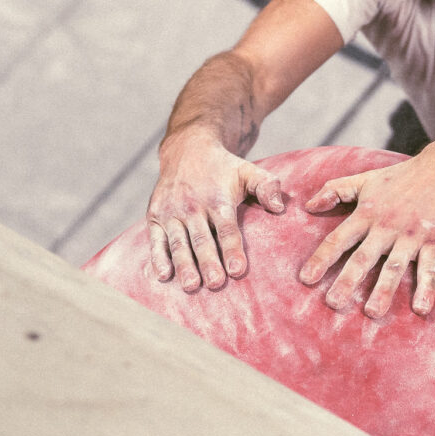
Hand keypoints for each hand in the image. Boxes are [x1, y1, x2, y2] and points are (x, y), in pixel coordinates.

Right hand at [147, 133, 284, 292]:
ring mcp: (171, 211)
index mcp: (218, 198)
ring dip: (184, 265)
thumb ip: (267, 186)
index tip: (238, 270)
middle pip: (202, 239)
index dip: (232, 249)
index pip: (226, 228)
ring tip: (192, 286)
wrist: (187, 149)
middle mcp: (193, 205)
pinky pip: (156, 239)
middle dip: (208, 262)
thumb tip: (279, 208)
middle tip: (215, 284)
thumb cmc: (223, 168)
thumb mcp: (249, 171)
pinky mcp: (155, 215)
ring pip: (178, 242)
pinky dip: (158, 258)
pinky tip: (164, 276)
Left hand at [298, 155, 434, 318]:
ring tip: (372, 312)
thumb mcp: (366, 179)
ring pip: (394, 266)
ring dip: (384, 290)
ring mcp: (412, 235)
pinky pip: (429, 268)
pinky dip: (426, 288)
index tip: (306, 279)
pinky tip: (421, 309)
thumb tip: (309, 205)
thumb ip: (336, 190)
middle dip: (347, 281)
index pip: (339, 239)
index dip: (322, 259)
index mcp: (367, 213)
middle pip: (363, 257)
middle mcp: (387, 226)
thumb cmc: (403, 177)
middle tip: (333, 304)